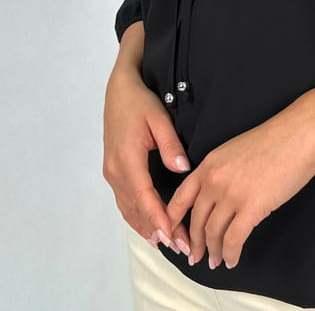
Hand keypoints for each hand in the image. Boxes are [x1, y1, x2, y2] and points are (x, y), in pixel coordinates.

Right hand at [102, 66, 192, 254]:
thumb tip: (183, 168)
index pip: (144, 196)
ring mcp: (111, 172)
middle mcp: (115, 170)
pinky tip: (149, 227)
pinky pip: (124, 201)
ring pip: (128, 209)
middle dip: (158, 230)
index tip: (173, 236)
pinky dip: (136, 217)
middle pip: (136, 209)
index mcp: (127, 158)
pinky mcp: (112, 171)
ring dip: (146, 227)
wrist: (118, 90)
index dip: (158, 218)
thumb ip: (170, 144)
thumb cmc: (140, 101)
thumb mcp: (159, 118)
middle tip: (182, 246)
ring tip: (169, 243)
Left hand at [164, 101, 314, 269]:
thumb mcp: (236, 150)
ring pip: (213, 233)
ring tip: (216, 262)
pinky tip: (233, 260)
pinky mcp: (252, 207)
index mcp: (209, 164)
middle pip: (196, 220)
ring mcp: (232, 194)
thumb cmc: (276, 138)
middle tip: (195, 256)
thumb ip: (222, 172)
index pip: (180, 198)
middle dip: (194, 243)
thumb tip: (220, 196)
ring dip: (213, 252)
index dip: (174, 221)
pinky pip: (234, 239)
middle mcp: (214, 180)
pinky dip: (231, 254)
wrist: (300, 132)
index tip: (174, 236)